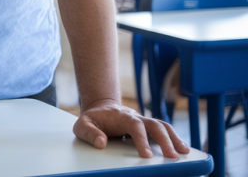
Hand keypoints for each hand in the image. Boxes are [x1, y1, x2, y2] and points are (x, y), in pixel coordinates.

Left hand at [73, 99, 189, 157]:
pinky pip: (164, 130)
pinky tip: (182, 150)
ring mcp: (143, 121)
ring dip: (175, 138)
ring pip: (163, 126)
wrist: (100, 108)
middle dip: (165, 140)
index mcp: (121, 117)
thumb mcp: (82, 125)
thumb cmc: (92, 119)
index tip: (146, 156)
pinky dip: (174, 138)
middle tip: (172, 157)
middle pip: (155, 125)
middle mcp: (136, 117)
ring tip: (185, 153)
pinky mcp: (148, 127)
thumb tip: (101, 143)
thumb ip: (89, 133)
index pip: (135, 126)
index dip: (142, 140)